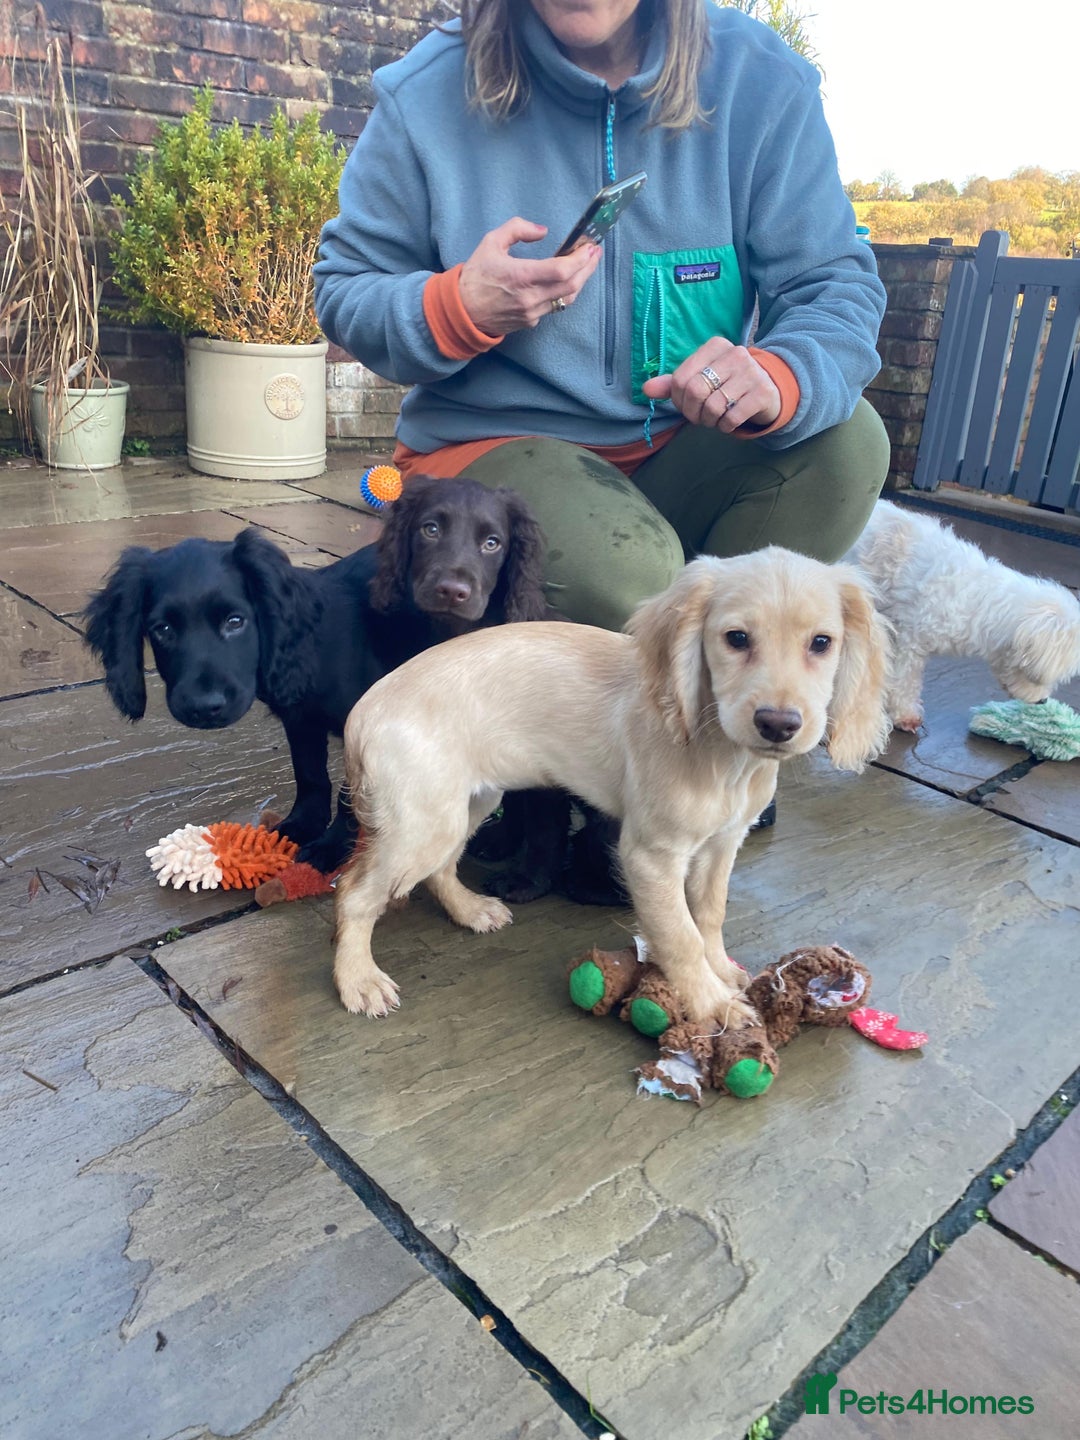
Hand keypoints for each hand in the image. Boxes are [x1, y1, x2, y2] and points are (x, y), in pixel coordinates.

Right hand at [458, 218, 602, 334]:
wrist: (462, 311)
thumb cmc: (475, 275)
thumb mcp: (491, 242)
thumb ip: (517, 229)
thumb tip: (542, 231)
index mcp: (521, 276)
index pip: (561, 270)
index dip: (581, 259)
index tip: (590, 247)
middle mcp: (530, 297)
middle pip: (571, 286)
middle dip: (588, 268)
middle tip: (595, 253)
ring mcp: (532, 312)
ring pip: (566, 299)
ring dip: (580, 281)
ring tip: (587, 265)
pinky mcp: (531, 321)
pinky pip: (554, 306)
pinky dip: (565, 292)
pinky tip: (568, 280)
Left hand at [642, 338, 780, 431]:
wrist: (768, 390)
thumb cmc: (727, 385)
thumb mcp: (701, 379)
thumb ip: (673, 384)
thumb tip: (646, 389)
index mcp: (715, 346)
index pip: (681, 378)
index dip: (678, 400)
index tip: (686, 406)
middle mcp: (735, 353)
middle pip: (695, 391)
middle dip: (692, 413)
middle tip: (699, 417)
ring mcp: (751, 372)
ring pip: (713, 406)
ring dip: (709, 421)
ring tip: (714, 419)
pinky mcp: (762, 392)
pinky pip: (731, 418)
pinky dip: (724, 427)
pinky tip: (728, 423)